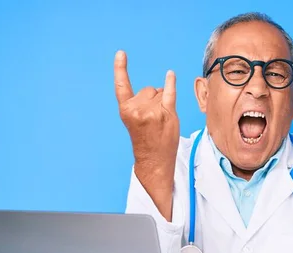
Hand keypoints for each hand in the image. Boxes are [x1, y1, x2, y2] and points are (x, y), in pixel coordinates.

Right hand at [114, 50, 178, 177]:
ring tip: (160, 121)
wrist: (154, 159)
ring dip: (162, 102)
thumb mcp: (134, 120)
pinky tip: (171, 74)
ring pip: (160, 92)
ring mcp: (153, 111)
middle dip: (151, 99)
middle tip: (152, 120)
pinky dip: (171, 83)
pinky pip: (170, 92)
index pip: (122, 85)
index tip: (121, 53)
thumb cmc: (145, 139)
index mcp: (126, 110)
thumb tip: (159, 86)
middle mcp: (138, 109)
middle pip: (148, 89)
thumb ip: (140, 103)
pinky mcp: (167, 113)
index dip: (120, 68)